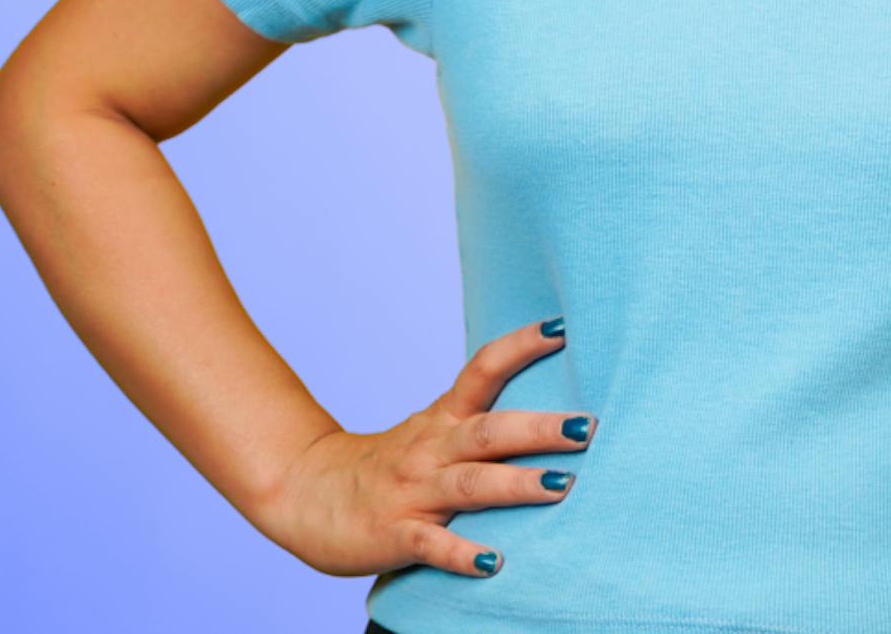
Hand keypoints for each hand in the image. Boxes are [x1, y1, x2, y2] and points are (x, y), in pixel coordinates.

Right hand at [253, 317, 592, 579]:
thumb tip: (553, 411)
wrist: (303, 495)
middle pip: (489, 432)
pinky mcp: (395, 534)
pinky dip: (463, 554)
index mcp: (442, 421)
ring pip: (469, 484)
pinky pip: (431, 544)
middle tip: (587, 425)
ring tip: (562, 484)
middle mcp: (431, 450)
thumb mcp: (430, 433)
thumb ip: (481, 424)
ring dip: (517, 484)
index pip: (483, 371)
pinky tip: (494, 563)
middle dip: (540, 428)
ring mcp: (413, 492)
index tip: (563, 327)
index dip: (520, 346)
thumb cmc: (383, 467)